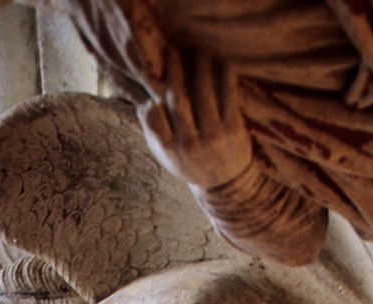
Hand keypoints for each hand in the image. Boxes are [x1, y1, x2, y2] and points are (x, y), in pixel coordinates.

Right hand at [139, 47, 251, 189]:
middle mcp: (190, 144)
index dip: (151, 93)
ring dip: (199, 66)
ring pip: (203, 93)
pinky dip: (225, 75)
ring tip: (197, 49)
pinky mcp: (234, 130)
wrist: (227, 186)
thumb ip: (153, 130)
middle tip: (173, 50)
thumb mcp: (166, 155)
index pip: (153, 116)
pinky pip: (228, 96)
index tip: (152, 73)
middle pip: (178, 99)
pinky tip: (222, 61)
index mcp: (169, 149)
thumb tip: (139, 97)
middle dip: (174, 70)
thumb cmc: (190, 163)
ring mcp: (213, 137)